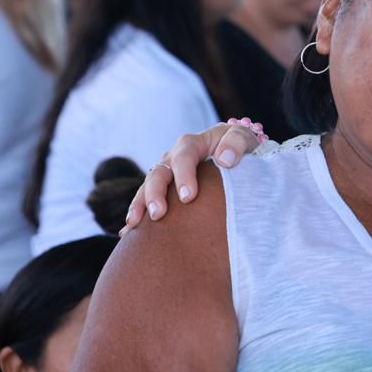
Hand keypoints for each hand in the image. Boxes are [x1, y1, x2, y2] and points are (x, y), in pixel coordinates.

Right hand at [119, 122, 262, 234]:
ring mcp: (166, 174)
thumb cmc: (241, 148)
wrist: (236, 157)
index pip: (184, 156)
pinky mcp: (164, 190)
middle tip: (159, 214)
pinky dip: (136, 216)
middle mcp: (173, 158)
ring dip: (139, 205)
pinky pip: (144, 201)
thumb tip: (225, 158)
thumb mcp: (243, 137)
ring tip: (134, 225)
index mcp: (193, 144)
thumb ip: (236, 141)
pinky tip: (127, 234)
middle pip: (159, 172)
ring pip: (146, 187)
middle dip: (156, 193)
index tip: (188, 197)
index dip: (184, 176)